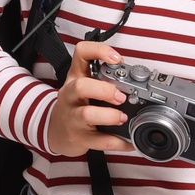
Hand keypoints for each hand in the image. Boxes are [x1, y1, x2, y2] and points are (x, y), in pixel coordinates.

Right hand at [41, 40, 132, 157]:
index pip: (81, 54)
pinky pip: (101, 141)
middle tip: (120, 96)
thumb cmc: (75, 105)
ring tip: (122, 118)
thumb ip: (105, 79)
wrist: (56, 131)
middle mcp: (71, 95)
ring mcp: (73, 117)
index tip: (117, 59)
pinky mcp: (79, 137)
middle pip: (81, 86)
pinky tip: (129, 141)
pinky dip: (119, 142)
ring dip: (110, 116)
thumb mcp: (83, 86)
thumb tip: (137, 80)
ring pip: (87, 114)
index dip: (99, 51)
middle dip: (104, 90)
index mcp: (75, 77)